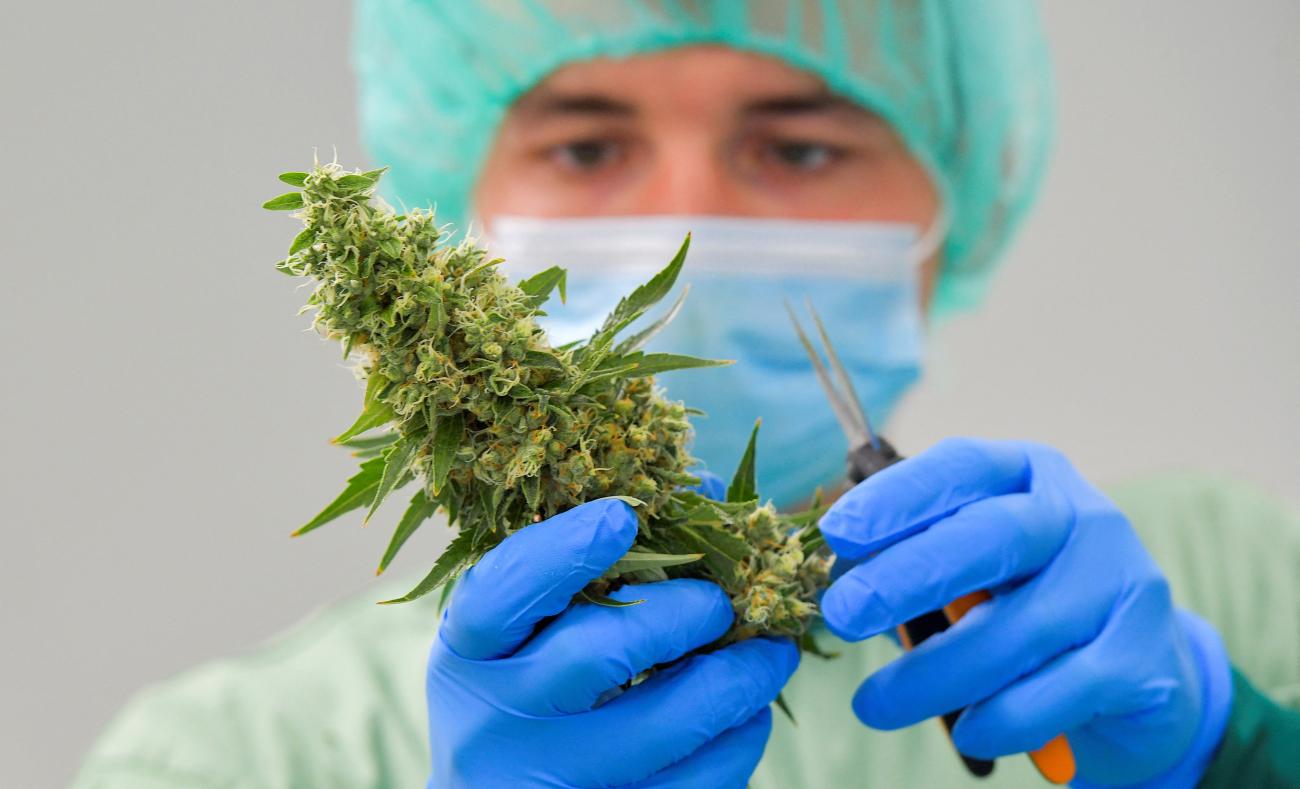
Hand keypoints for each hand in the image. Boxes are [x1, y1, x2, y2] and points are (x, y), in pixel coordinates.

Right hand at [427, 498, 798, 787]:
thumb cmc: (520, 694)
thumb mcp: (521, 632)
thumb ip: (588, 564)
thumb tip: (709, 495)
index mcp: (468, 653)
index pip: (504, 592)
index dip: (564, 550)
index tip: (624, 515)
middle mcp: (494, 720)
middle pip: (599, 653)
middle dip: (683, 614)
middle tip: (724, 603)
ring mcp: (546, 782)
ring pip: (664, 724)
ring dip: (737, 678)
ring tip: (771, 653)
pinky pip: (694, 784)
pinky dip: (736, 741)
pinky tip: (746, 715)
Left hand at [817, 438, 1232, 786]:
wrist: (1142, 676)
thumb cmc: (1025, 609)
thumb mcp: (972, 571)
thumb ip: (915, 565)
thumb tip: (837, 582)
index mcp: (1028, 475)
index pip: (960, 468)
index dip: (895, 498)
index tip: (836, 534)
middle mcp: (1082, 515)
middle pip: (992, 535)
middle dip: (907, 575)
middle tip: (842, 615)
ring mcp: (1122, 582)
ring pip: (1019, 627)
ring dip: (936, 672)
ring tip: (875, 705)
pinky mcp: (1144, 658)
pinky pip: (1063, 689)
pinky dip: (1006, 715)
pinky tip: (970, 732)